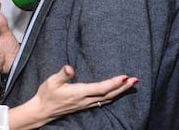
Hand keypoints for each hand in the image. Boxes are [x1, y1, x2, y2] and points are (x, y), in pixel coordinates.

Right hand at [9, 65, 137, 129]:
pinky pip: (102, 102)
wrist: (42, 110)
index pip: (101, 88)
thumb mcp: (52, 81)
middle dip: (123, 87)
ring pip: (107, 99)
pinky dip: (112, 96)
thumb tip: (70, 68)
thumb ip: (62, 74)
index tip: (125, 77)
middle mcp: (85, 100)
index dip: (114, 83)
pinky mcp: (84, 105)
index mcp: (79, 93)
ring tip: (130, 85)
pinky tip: (116, 94)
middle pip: (108, 94)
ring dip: (120, 92)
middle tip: (135, 80)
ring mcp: (86, 104)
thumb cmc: (47, 95)